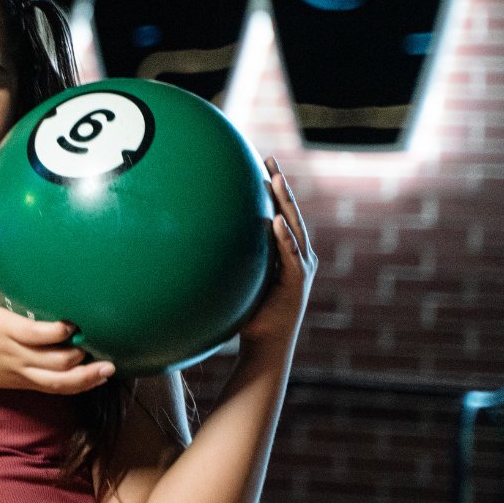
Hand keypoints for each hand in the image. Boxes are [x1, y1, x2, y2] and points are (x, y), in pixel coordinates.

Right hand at [0, 282, 115, 396]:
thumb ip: (7, 286)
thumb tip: (34, 261)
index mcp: (4, 329)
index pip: (35, 334)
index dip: (57, 331)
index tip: (73, 322)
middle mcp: (16, 353)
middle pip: (53, 360)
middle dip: (80, 353)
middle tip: (100, 339)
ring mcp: (22, 371)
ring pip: (58, 380)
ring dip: (85, 376)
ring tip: (109, 368)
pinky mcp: (27, 383)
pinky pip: (55, 388)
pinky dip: (78, 385)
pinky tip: (97, 377)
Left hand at [237, 155, 317, 353]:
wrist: (266, 344)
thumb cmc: (250, 313)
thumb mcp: (240, 278)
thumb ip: (233, 259)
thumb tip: (203, 241)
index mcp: (287, 252)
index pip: (281, 212)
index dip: (274, 189)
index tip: (262, 163)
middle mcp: (298, 255)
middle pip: (290, 212)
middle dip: (280, 184)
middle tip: (269, 158)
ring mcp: (300, 267)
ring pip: (293, 227)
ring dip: (285, 202)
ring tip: (275, 178)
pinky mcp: (297, 281)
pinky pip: (290, 254)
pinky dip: (284, 236)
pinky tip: (276, 220)